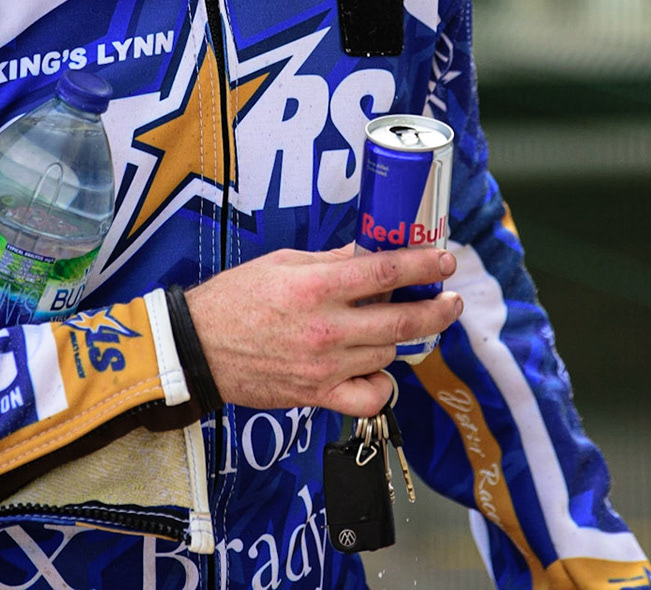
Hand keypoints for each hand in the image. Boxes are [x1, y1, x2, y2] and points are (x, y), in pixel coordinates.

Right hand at [184, 244, 462, 415]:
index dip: (422, 264)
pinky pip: (369, 398)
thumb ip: (330, 261)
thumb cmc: (235, 299)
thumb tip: (368, 252)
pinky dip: (382, 386)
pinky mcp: (318, 395)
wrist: (198, 349)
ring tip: (399, 325)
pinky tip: (378, 369)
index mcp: (316, 287)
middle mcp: (327, 328)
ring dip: (401, 339)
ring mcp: (325, 366)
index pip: (385, 271)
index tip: (444, 260)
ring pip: (389, 354)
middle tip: (451, 299)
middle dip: (437, 308)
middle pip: (402, 320)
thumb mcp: (282, 263)